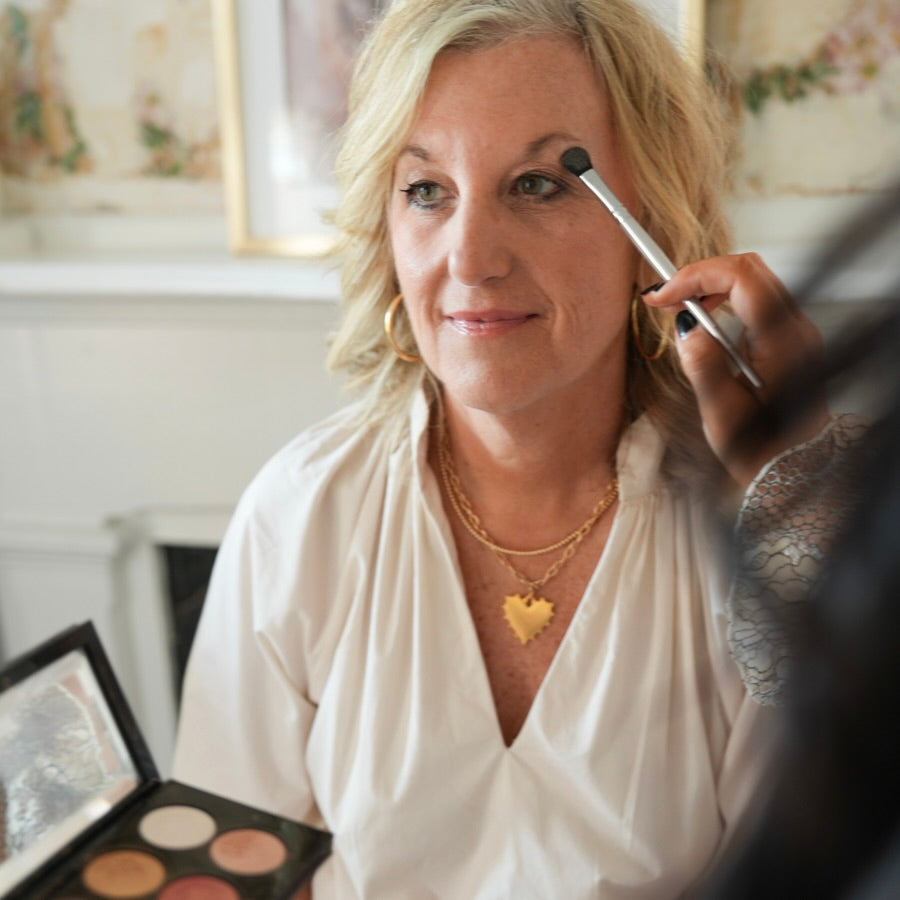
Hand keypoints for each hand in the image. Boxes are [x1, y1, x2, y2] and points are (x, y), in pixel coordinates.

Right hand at [642, 252, 828, 488]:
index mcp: (782, 341)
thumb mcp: (722, 413)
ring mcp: (794, 332)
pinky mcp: (787, 339)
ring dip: (711, 288)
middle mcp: (795, 329)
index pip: (741, 278)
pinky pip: (755, 302)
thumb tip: (686, 326)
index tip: (663, 296)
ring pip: (752, 282)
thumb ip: (703, 364)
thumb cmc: (762, 450)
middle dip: (702, 276)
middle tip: (667, 299)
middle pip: (749, 270)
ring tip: (680, 312)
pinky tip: (704, 326)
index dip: (696, 276)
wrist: (792, 470)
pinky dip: (724, 302)